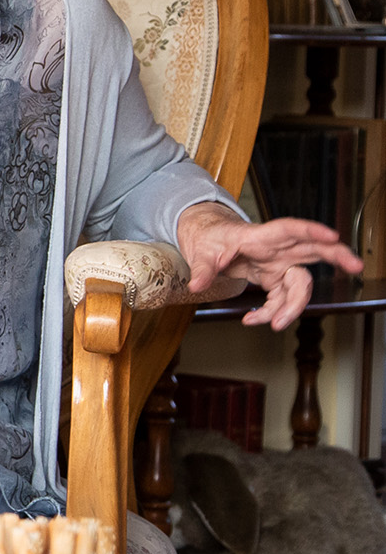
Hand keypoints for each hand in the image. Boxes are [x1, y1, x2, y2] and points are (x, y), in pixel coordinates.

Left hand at [175, 201, 362, 328]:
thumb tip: (197, 284)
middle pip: (314, 250)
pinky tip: (253, 319)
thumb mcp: (200, 251)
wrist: (207, 242)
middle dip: (337, 257)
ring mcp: (279, 265)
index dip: (311, 231)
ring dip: (294, 306)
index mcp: (260, 236)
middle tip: (356, 266)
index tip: (333, 235)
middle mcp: (277, 250)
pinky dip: (272, 312)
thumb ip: (202, 268)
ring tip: (275, 324)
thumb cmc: (209, 239)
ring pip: (301, 284)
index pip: (289, 229)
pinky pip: (283, 299)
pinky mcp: (275, 278)